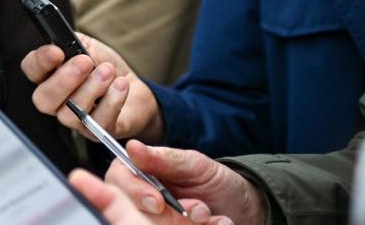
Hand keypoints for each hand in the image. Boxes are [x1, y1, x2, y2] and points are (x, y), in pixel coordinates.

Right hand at [20, 34, 163, 142]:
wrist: (132, 85)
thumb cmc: (105, 66)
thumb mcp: (88, 45)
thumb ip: (72, 43)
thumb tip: (63, 45)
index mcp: (48, 75)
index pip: (31, 69)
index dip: (40, 61)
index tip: (57, 52)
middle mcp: (56, 101)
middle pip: (43, 100)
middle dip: (64, 80)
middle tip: (85, 62)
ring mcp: (74, 119)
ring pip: (69, 114)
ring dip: (92, 88)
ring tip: (108, 71)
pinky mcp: (96, 132)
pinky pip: (97, 123)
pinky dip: (112, 100)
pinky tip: (120, 85)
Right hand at [68, 169, 230, 224]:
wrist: (245, 209)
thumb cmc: (216, 181)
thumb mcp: (195, 165)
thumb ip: (163, 158)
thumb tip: (132, 147)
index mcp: (142, 174)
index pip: (120, 178)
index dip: (133, 190)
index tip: (156, 200)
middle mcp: (143, 199)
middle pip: (128, 206)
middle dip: (165, 212)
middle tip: (192, 210)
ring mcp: (156, 220)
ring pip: (152, 223)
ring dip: (186, 222)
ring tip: (210, 214)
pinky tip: (218, 223)